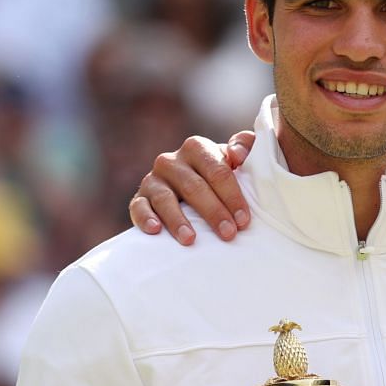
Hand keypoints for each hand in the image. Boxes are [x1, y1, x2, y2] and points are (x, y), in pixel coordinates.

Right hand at [129, 133, 254, 244]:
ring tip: (191, 240)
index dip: (232, 196)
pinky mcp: (140, 198)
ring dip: (178, 220)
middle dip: (213, 212)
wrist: (193, 192)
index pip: (217, 171)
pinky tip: (156, 230)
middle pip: (194, 186)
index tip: (244, 220)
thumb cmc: (221, 177)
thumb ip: (246, 146)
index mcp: (197, 148)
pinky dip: (145, 218)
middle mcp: (172, 161)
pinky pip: (138, 207)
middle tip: (228, 234)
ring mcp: (153, 180)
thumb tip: (236, 155)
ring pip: (165, 198)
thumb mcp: (238, 159)